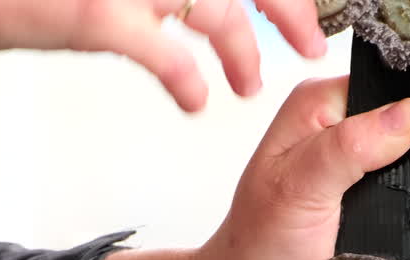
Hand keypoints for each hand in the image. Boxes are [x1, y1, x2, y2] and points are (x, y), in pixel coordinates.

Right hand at [0, 0, 328, 110]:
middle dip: (289, 11)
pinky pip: (167, 52)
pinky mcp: (98, 14)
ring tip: (249, 86)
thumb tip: (203, 2)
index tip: (305, 12)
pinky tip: (198, 101)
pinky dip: (189, 79)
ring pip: (217, 11)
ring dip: (242, 53)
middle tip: (311, 47)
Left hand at [204, 75, 409, 259]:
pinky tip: (405, 224)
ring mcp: (359, 164)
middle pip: (407, 121)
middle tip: (395, 191)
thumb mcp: (299, 188)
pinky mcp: (373, 198)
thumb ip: (348, 147)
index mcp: (318, 104)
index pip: (386, 83)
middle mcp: (340, 126)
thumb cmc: (259, 245)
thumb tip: (408, 114)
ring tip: (395, 212)